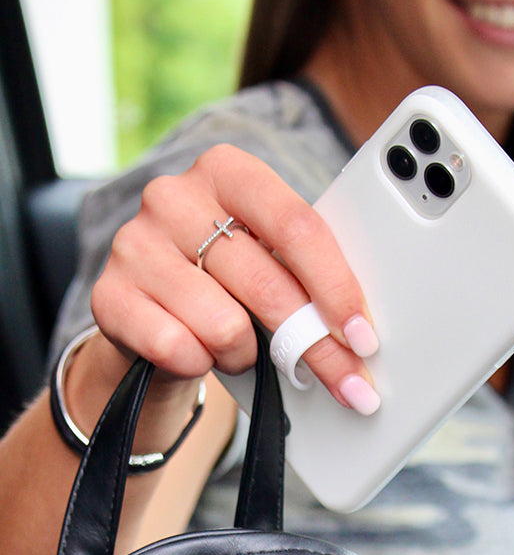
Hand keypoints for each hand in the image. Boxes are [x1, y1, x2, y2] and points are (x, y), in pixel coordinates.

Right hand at [91, 145, 379, 412]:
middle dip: (317, 347)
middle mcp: (175, 197)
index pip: (298, 226)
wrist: (149, 312)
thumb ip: (306, 274)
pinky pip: (179, 349)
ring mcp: (135, 243)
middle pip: (270, 284)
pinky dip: (201, 364)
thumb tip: (361, 333)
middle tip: (348, 383)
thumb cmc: (225, 283)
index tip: (365, 336)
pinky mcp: (108, 294)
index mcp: (228, 172)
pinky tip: (197, 351)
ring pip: (225, 326)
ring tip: (239, 347)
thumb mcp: (267, 259)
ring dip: (246, 354)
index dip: (337, 287)